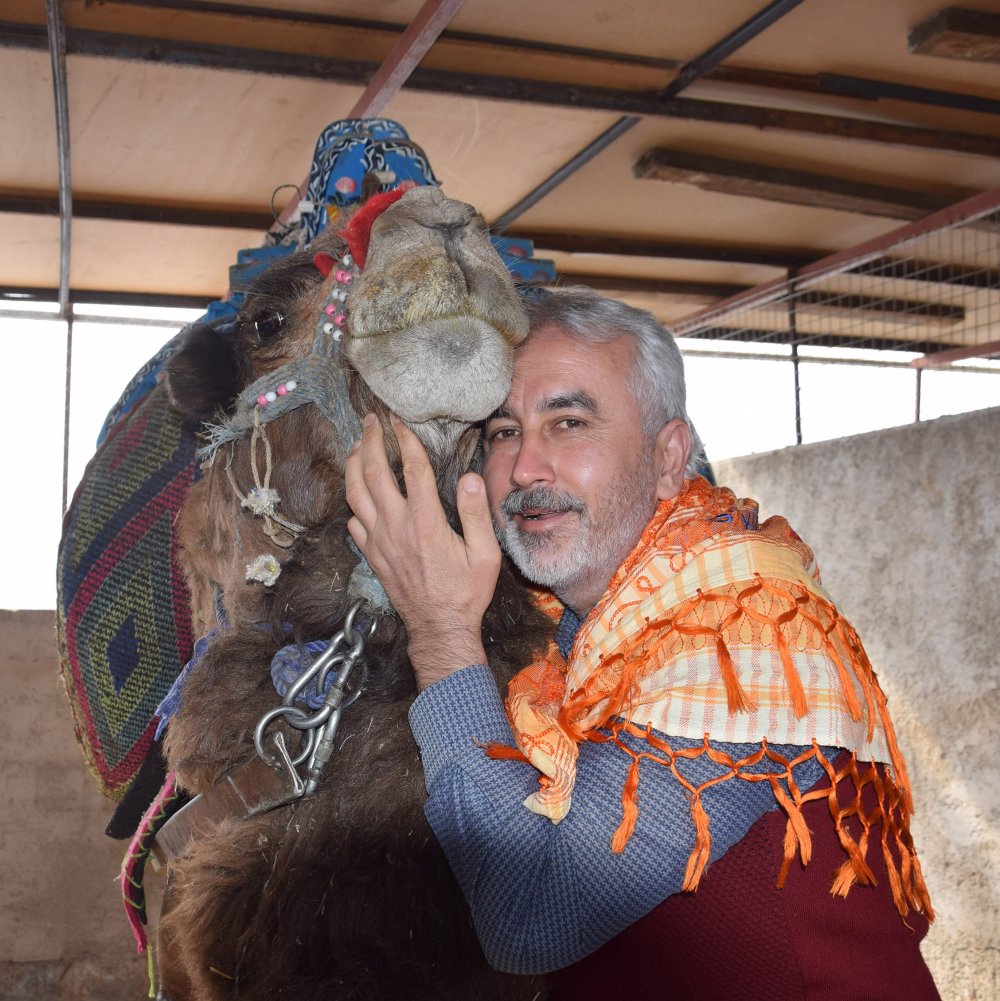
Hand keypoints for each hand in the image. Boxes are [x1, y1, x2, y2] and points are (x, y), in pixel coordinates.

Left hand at [345, 413, 501, 688]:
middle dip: (369, 441)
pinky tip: (358, 494)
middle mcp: (396, 526)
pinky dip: (353, 501)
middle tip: (370, 420)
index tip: (400, 420)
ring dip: (352, 465)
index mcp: (425, 521)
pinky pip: (353, 521)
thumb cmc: (466, 593)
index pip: (411, 468)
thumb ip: (475, 513)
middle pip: (372, 472)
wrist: (439, 628)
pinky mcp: (372, 555)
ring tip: (355, 446)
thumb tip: (468, 478)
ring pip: (354, 493)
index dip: (405, 439)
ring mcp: (379, 541)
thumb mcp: (484, 554)